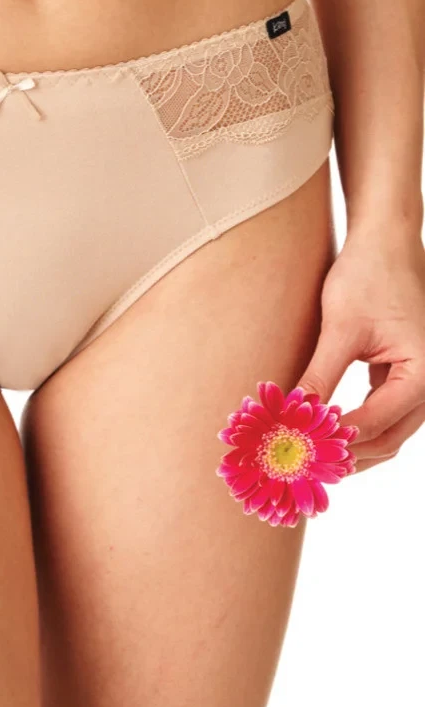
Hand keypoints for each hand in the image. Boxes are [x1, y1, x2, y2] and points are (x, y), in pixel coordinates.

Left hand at [298, 228, 424, 472]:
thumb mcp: (340, 329)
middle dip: (344, 455)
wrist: (385, 242)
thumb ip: (320, 378)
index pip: (373, 424)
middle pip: (386, 440)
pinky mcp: (407, 378)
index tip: (296, 450)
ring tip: (308, 455)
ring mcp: (423, 383)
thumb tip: (294, 418)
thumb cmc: (368, 276)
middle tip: (300, 464)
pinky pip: (385, 415)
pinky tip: (323, 432)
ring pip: (387, 434)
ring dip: (351, 447)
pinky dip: (356, 427)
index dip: (333, 440)